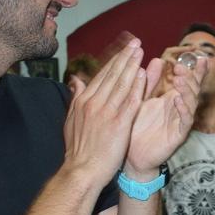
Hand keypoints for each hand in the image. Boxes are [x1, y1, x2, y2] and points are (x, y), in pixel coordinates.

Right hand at [63, 38, 149, 181]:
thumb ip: (76, 98)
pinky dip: (137, 86)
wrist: (82, 171)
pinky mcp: (119, 123)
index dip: (114, 61)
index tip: (123, 50)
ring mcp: (106, 112)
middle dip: (124, 57)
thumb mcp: (71, 120)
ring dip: (132, 65)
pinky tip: (143, 74)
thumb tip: (76, 80)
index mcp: (83, 101)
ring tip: (140, 52)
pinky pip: (130, 100)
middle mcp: (94, 102)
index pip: (101, 76)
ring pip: (121, 83)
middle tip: (135, 43)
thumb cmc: (78, 150)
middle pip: (112, 75)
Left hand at [125, 55, 205, 175]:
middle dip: (189, 77)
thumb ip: (150, 82)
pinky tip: (178, 100)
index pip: (188, 81)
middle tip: (180, 67)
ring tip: (180, 80)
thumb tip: (157, 59)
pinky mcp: (178, 135)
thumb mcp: (141, 99)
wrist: (130, 155)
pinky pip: (185, 121)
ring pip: (191, 103)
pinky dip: (183, 109)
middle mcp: (180, 109)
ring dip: (187, 90)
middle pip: (193, 89)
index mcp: (173, 98)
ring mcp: (180, 121)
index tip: (198, 56)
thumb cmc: (136, 127)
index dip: (195, 70)